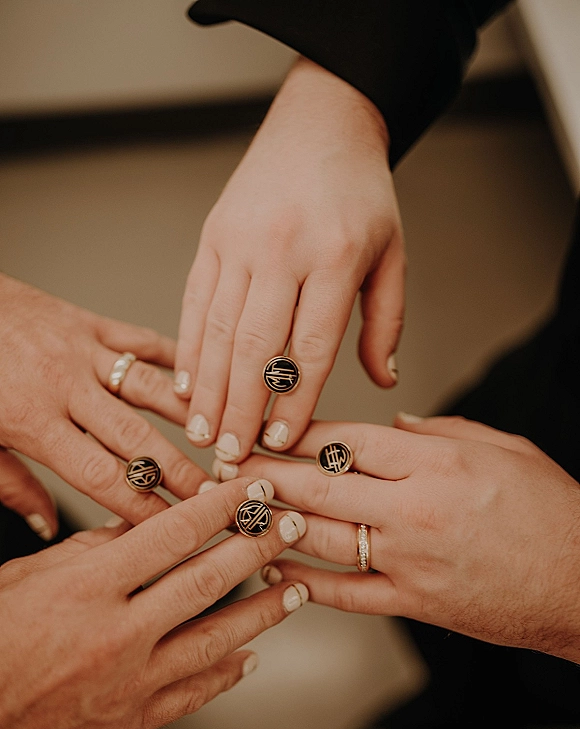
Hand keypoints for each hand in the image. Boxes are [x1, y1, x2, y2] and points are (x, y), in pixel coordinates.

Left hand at [0, 273, 207, 527]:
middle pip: (137, 438)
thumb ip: (12, 485)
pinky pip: (142, 338)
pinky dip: (175, 356)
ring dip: (191, 416)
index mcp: (33, 421)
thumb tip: (46, 525)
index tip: (172, 527)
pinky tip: (205, 375)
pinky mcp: (89, 322)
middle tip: (215, 496)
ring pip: (150, 388)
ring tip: (225, 440)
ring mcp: (82, 350)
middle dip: (181, 472)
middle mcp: (66, 386)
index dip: (141, 505)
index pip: (100, 476)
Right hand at [0, 477, 307, 728]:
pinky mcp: (132, 720)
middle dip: (256, 548)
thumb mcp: (25, 577)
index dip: (221, 508)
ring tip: (294, 589)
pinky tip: (250, 656)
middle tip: (288, 528)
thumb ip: (87, 549)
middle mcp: (117, 633)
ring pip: (215, 638)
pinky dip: (226, 673)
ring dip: (263, 611)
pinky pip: (194, 693)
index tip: (251, 491)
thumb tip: (136, 526)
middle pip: (206, 580)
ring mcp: (130, 681)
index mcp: (87, 587)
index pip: (172, 534)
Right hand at [175, 57, 404, 466]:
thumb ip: (386, 322)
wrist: (321, 126)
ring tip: (203, 433)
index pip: (309, 349)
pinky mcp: (212, 236)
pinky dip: (188, 348)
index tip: (280, 444)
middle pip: (254, 347)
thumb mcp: (391, 254)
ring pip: (216, 330)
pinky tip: (185, 385)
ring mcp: (239, 241)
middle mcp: (281, 250)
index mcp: (333, 257)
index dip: (293, 403)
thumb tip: (383, 381)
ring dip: (207, 388)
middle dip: (241, 408)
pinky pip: (194, 301)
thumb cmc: (360, 196)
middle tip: (231, 456)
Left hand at [239, 416, 579, 662]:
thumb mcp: (504, 447)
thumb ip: (442, 433)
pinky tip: (269, 564)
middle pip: (319, 484)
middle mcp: (415, 510)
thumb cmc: (553, 514)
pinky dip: (301, 579)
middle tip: (227, 462)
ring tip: (236, 507)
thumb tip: (397, 426)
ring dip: (271, 520)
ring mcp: (409, 561)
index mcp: (438, 462)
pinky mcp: (412, 604)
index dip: (298, 430)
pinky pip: (342, 593)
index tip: (266, 425)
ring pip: (320, 536)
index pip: (347, 439)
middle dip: (265, 471)